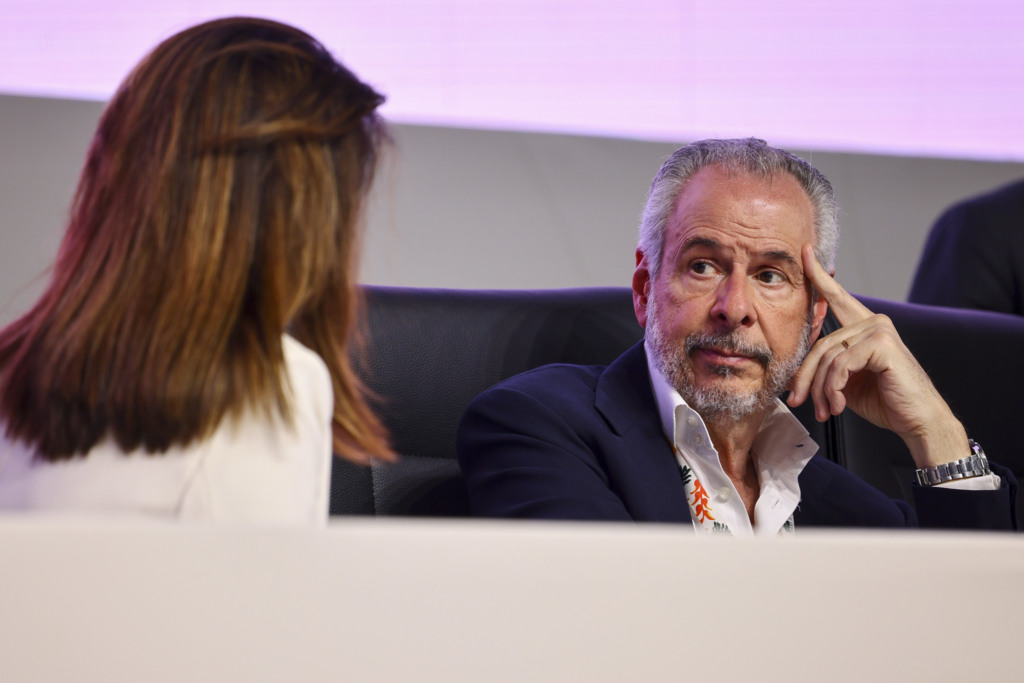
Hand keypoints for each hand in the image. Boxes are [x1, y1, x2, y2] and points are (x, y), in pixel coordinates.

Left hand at [786, 244, 966, 467]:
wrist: (917, 421)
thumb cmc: (886, 400)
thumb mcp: (847, 381)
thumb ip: (828, 367)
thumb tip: (794, 374)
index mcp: (865, 327)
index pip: (836, 298)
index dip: (818, 276)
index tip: (805, 252)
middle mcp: (873, 322)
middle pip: (820, 344)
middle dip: (805, 377)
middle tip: (796, 401)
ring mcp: (879, 330)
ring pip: (828, 357)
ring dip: (820, 389)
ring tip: (825, 410)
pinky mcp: (882, 344)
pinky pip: (840, 365)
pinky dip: (834, 389)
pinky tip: (839, 405)